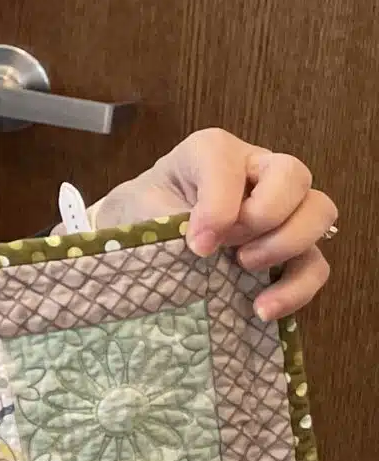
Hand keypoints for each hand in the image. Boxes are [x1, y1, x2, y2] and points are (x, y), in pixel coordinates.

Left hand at [91, 127, 335, 319]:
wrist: (144, 237)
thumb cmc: (144, 214)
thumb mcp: (141, 209)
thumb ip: (168, 220)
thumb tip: (203, 249)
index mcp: (212, 152)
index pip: (229, 161)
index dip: (218, 204)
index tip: (196, 242)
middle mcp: (257, 171)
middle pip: (295, 175)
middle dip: (263, 216)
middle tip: (227, 245)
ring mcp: (282, 209)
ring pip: (319, 212)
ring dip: (286, 245)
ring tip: (242, 266)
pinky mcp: (292, 249)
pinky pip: (316, 264)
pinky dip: (296, 289)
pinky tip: (263, 308)